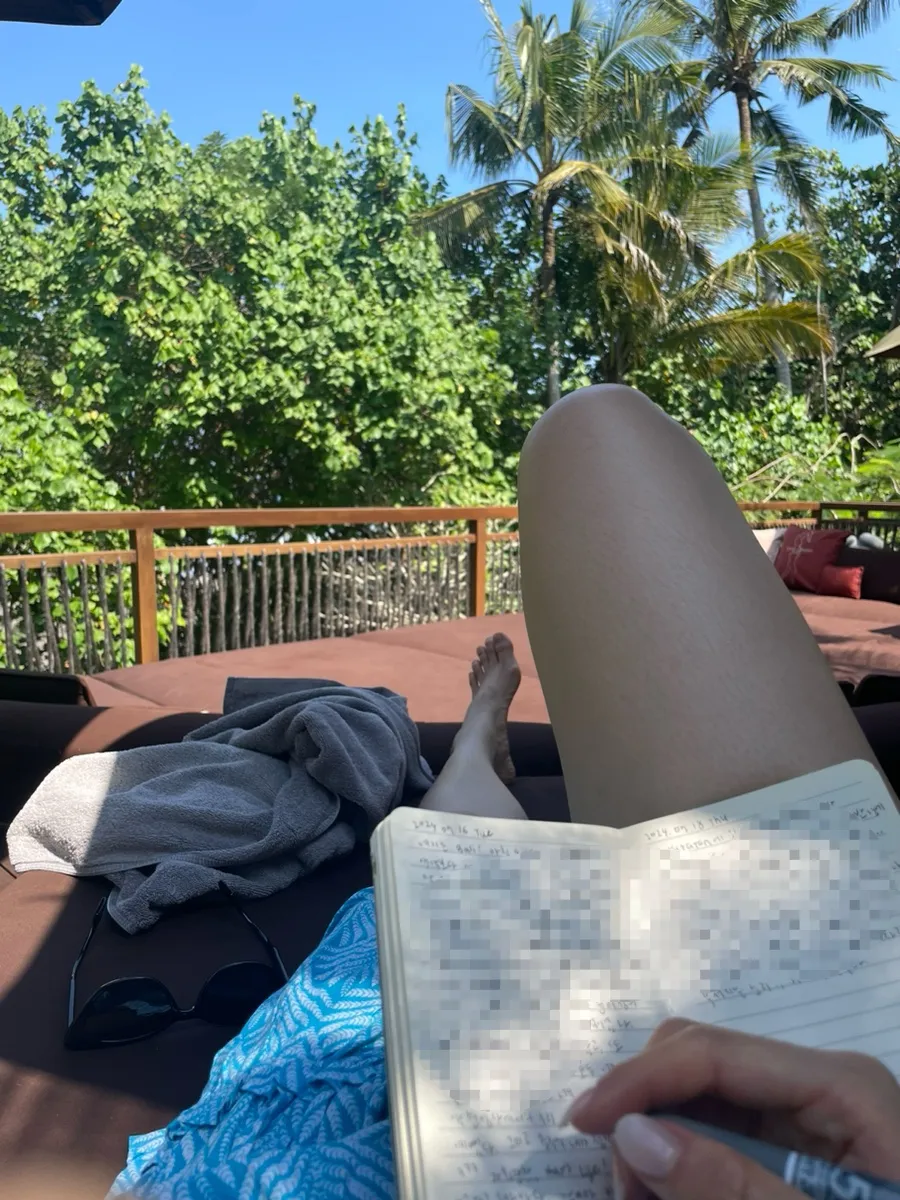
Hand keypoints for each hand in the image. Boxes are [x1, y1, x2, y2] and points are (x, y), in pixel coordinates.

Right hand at [563, 1018, 899, 1199]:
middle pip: (697, 1062)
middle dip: (645, 1112)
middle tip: (624, 1190)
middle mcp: (816, 1082)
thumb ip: (730, 1185)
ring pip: (695, 1098)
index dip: (639, 1080)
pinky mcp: (791, 1146)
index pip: (713, 1052)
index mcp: (839, 1084)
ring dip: (656, 1143)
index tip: (580, 1121)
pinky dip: (681, 1163)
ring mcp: (804, 1113)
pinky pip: (714, 1133)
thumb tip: (635, 1132)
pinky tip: (669, 1193)